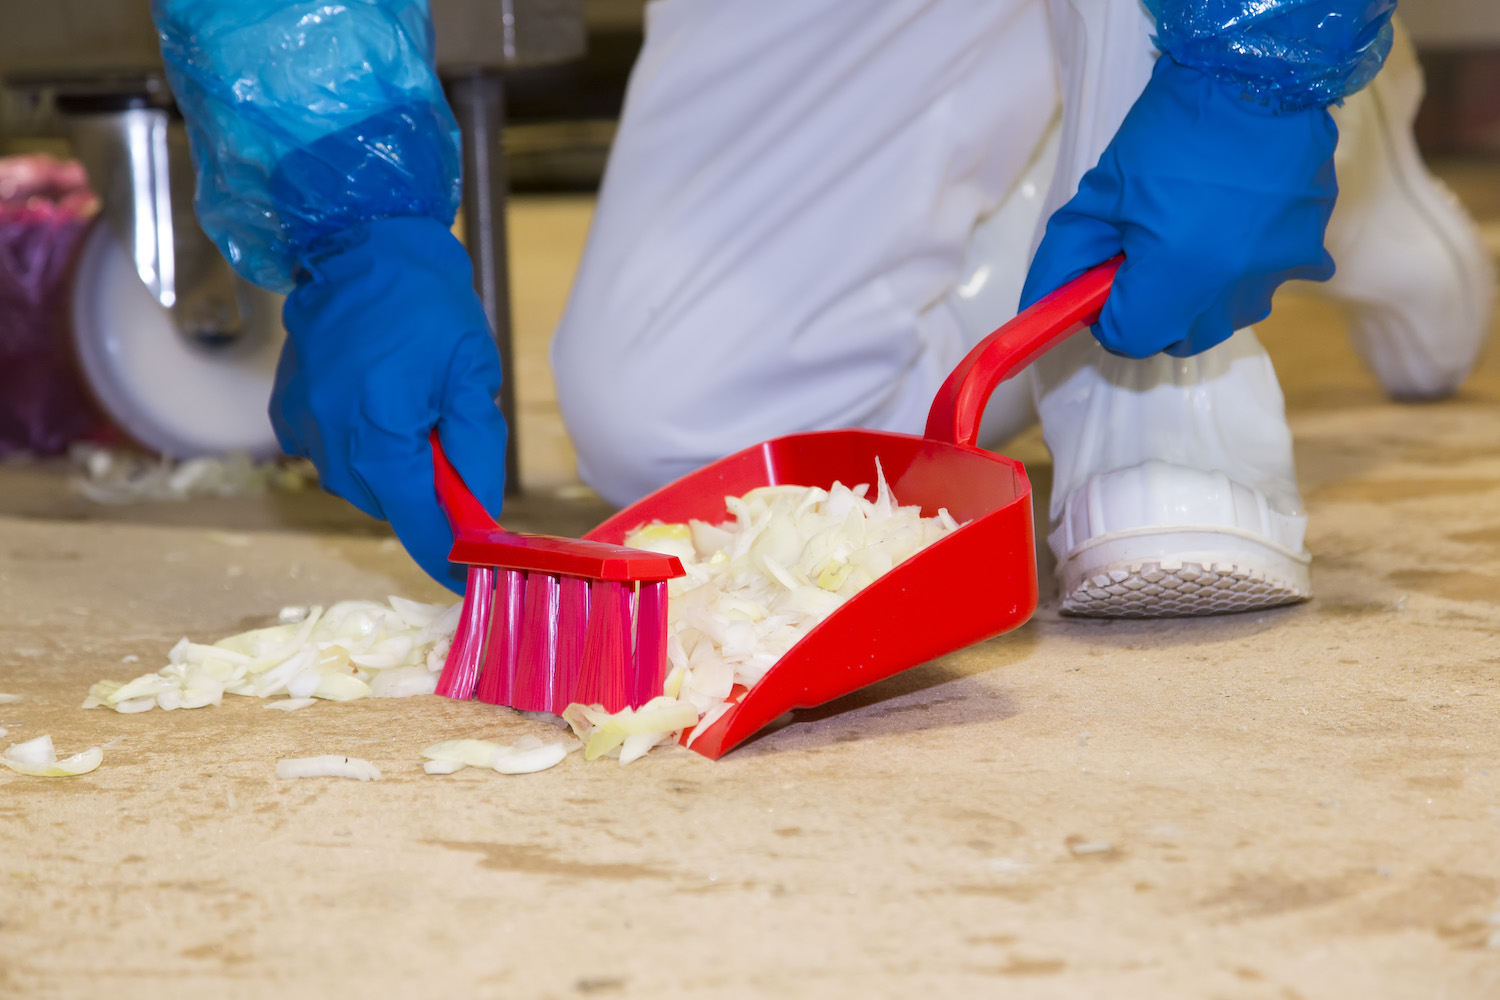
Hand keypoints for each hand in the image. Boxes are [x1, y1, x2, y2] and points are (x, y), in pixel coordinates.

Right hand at [272, 216, 507, 591]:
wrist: (360, 241)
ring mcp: (301, 426)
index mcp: (378, 436)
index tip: (468, 578)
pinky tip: (383, 407)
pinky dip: (363, 447)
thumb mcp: (472, 378)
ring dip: (394, 470)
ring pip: (359, 482)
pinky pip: (332, 454)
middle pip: (388, 505)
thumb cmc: (426, 303)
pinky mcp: (288, 410)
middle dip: (426, 498)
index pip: (416, 524)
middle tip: (455, 456)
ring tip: (418, 413)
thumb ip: (475, 455)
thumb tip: (480, 514)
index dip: (446, 556)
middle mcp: (329, 440)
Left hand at [1019, 55, 1338, 357]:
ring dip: (1197, 294)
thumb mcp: (1100, 194)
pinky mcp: (1309, 253)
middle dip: (1151, 310)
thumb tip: (1041, 306)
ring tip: (1190, 234)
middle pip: (1177, 336)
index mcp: (1177, 276)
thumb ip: (1063, 261)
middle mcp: (1233, 289)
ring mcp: (1277, 274)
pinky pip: (1264, 283)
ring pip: (1222, 316)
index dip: (1107, 315)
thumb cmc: (1174, 131)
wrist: (1256, 75)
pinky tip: (1231, 225)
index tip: (1105, 283)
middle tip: (1144, 256)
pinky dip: (1242, 269)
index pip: (1129, 338)